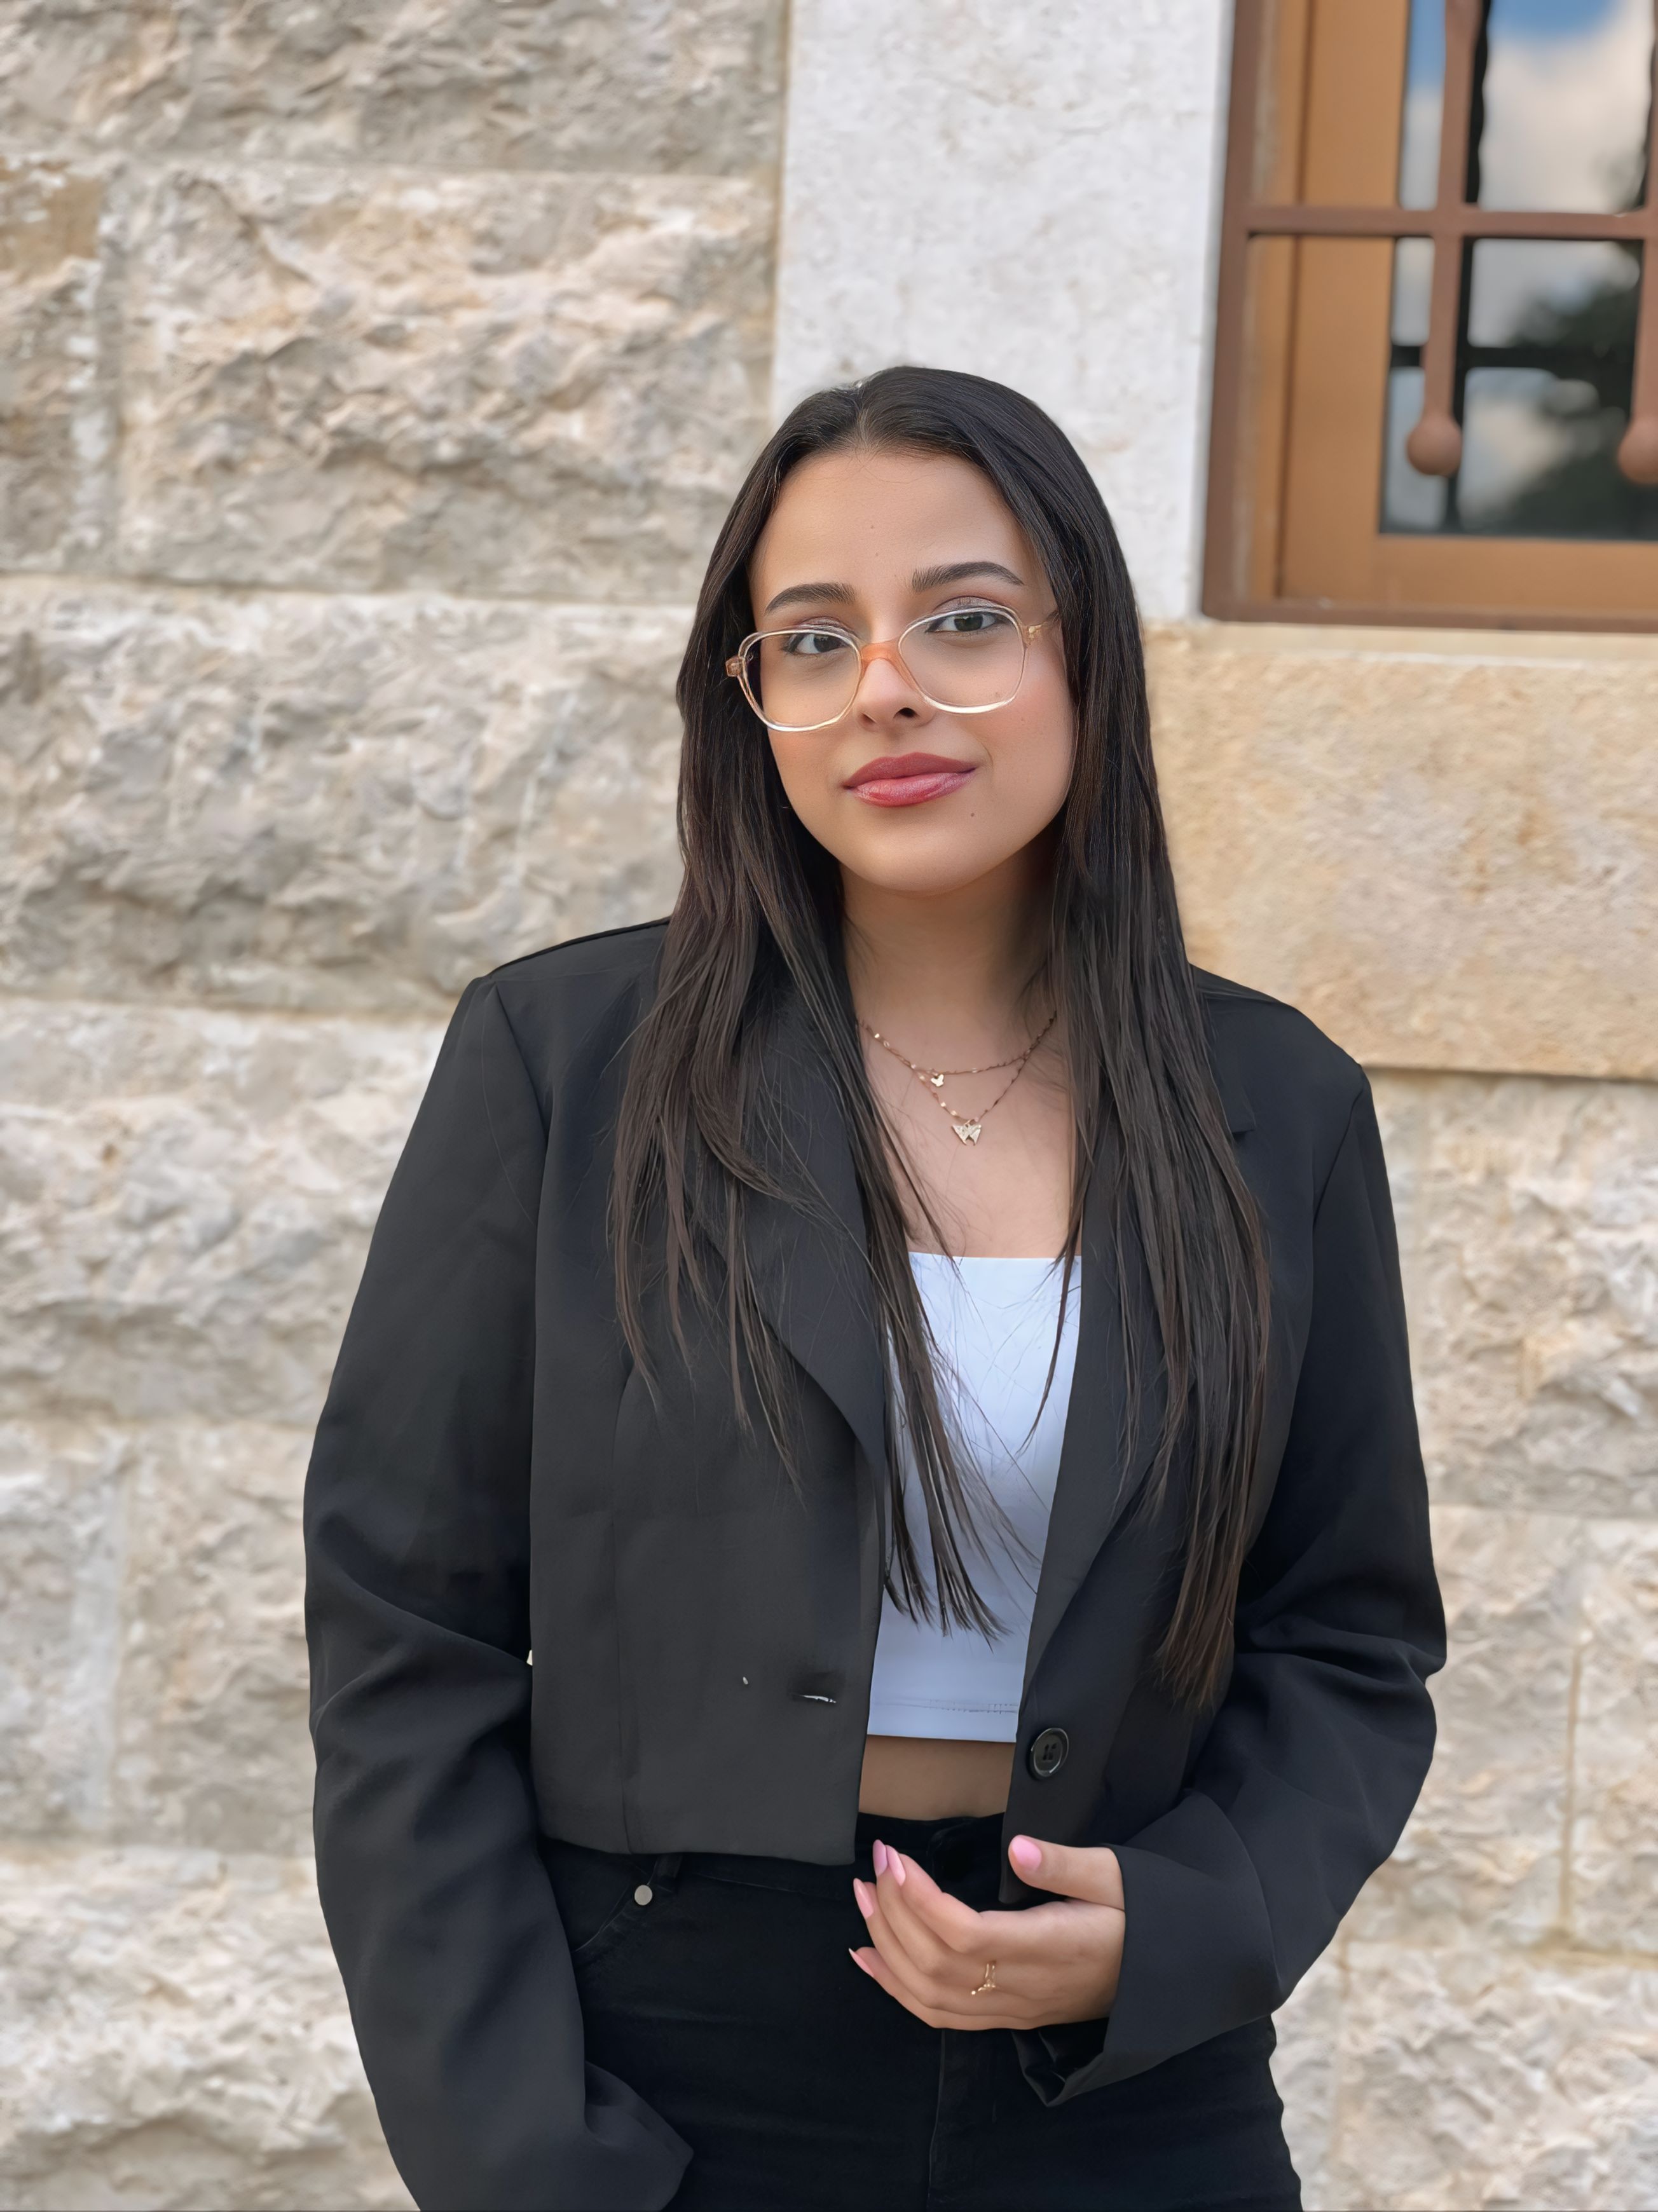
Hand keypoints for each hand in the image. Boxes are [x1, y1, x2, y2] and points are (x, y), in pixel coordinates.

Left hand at [849, 1833, 1124, 2030]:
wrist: (1158, 1976)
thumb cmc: (1138, 1918)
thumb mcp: (1116, 1876)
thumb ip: (1064, 1864)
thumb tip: (1017, 1847)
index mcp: (1047, 1949)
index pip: (966, 1935)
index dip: (920, 1900)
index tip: (896, 1858)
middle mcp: (1022, 1988)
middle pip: (936, 1964)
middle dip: (893, 1913)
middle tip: (875, 1862)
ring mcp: (1011, 2010)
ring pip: (930, 1995)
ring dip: (886, 1946)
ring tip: (862, 1897)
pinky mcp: (1005, 2017)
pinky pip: (939, 2015)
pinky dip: (896, 1987)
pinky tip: (869, 1958)